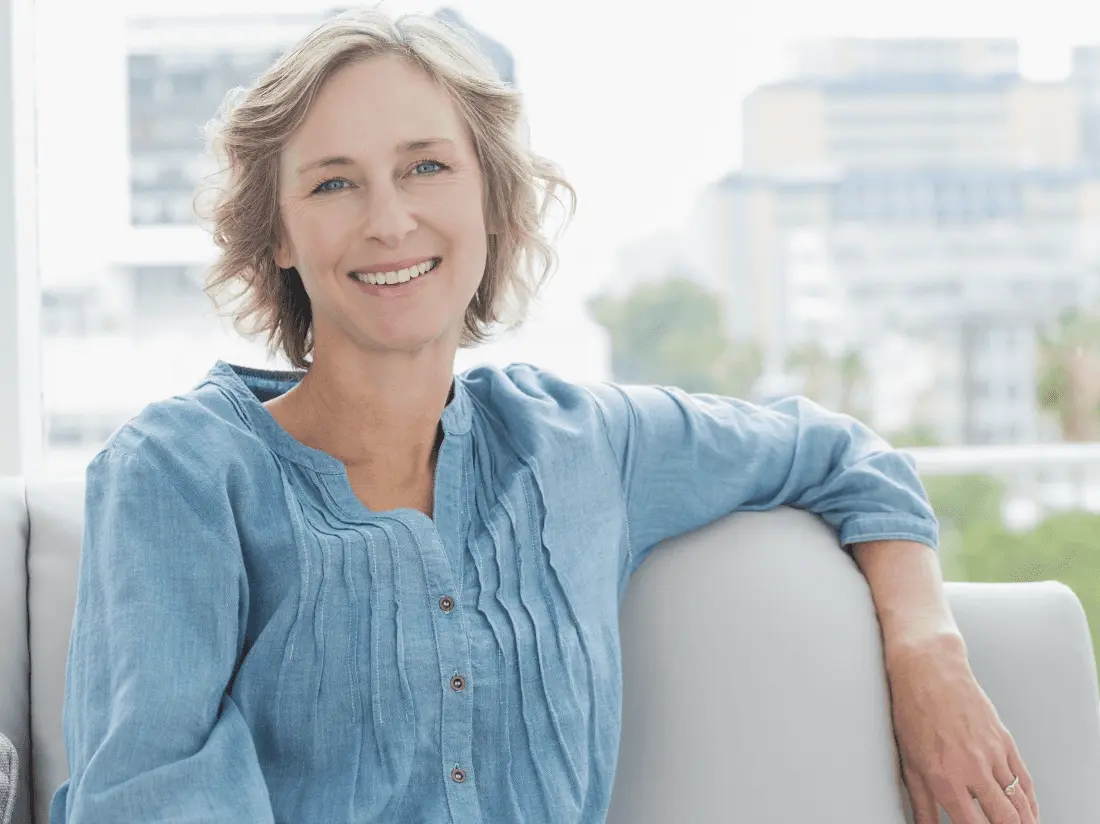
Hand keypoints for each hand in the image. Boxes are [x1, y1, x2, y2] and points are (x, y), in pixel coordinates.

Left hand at [885, 636, 1040, 823]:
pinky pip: (1025, 780)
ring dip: (1024, 822)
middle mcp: (972, 768)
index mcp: (944, 776)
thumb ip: (921, 803)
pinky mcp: (1005, 741)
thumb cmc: (913, 713)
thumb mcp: (909, 762)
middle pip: (1004, 819)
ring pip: (1021, 803)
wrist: (930, 671)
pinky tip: (1028, 812)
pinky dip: (1030, 801)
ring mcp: (993, 753)